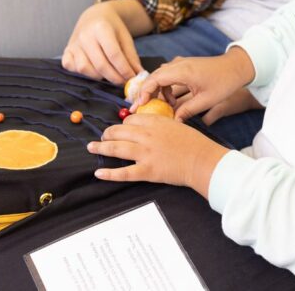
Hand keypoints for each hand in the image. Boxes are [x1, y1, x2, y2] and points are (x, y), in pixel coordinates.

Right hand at [62, 0, 149, 83]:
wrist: (94, 16)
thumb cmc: (111, 28)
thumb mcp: (125, 37)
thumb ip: (131, 57)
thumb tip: (139, 75)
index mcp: (101, 28)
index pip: (114, 54)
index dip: (124, 69)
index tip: (132, 78)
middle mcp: (85, 35)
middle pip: (100, 64)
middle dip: (114, 77)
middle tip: (124, 82)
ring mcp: (74, 43)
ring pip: (84, 68)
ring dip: (99, 77)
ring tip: (110, 75)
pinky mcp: (67, 51)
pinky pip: (70, 67)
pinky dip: (81, 73)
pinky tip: (93, 71)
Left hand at [87, 114, 228, 197]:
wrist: (202, 160)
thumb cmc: (194, 143)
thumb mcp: (177, 125)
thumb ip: (160, 124)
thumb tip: (148, 125)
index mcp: (154, 122)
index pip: (130, 120)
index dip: (123, 124)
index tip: (122, 129)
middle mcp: (146, 136)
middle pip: (118, 131)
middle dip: (107, 133)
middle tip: (103, 137)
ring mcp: (145, 154)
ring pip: (116, 148)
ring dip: (100, 147)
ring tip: (91, 147)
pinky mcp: (147, 171)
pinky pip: (124, 172)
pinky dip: (109, 173)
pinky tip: (98, 173)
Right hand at [132, 47, 255, 121]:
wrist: (237, 67)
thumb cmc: (224, 82)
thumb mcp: (205, 100)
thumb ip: (187, 111)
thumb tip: (173, 122)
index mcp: (181, 71)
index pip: (154, 80)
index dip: (144, 93)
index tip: (139, 106)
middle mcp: (177, 65)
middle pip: (153, 78)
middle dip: (146, 94)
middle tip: (140, 109)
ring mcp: (180, 64)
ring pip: (160, 77)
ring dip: (158, 92)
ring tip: (163, 108)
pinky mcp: (184, 66)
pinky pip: (168, 76)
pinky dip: (166, 88)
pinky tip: (172, 100)